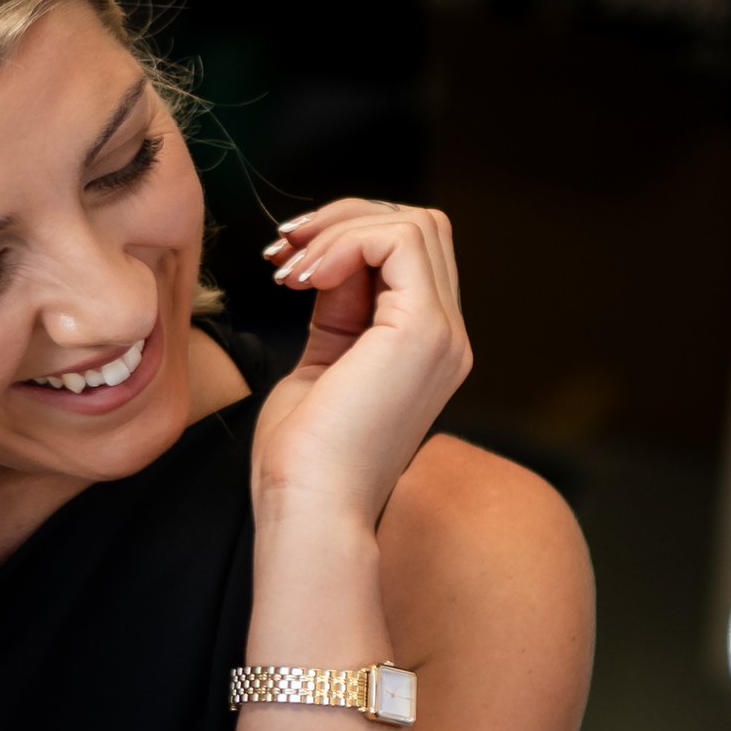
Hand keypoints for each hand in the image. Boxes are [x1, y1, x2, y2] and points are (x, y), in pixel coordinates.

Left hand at [253, 200, 471, 529]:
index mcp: (427, 350)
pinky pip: (397, 240)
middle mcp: (447, 340)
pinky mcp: (424, 332)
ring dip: (338, 229)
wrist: (309, 510)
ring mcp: (444, 336)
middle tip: (282, 252)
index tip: (285, 264)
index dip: (347, 238)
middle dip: (345, 220)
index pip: (410, 255)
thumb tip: (326, 257)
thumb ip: (338, 309)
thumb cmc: (301, 459)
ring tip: (287, 270)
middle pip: (421, 227)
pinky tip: (302, 279)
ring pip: (413, 225)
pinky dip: (342, 242)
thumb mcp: (322, 362)